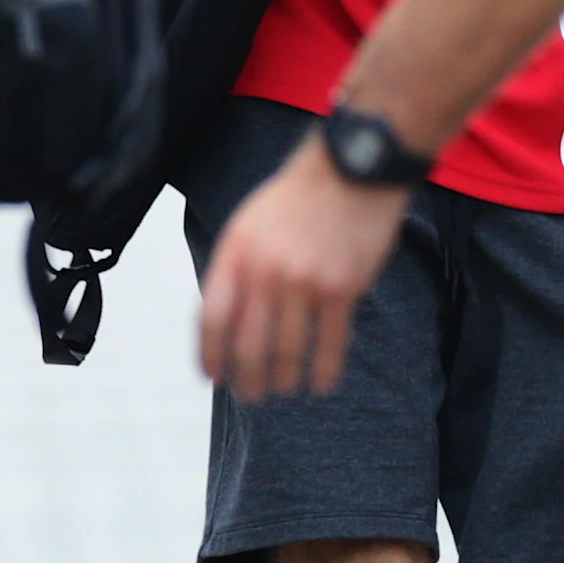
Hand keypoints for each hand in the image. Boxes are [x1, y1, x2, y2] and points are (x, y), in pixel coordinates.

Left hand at [198, 134, 413, 401]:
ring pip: (288, 350)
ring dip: (284, 379)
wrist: (353, 167)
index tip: (213, 377)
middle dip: (247, 379)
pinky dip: (325, 370)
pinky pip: (330, 342)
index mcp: (237, 253)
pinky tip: (322, 384)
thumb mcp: (249, 222)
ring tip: (286, 389)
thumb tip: (224, 319)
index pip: (211, 318)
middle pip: (248, 345)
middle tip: (252, 395)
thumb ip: (234, 267)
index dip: (210, 355)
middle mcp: (266, 271)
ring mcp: (305, 281)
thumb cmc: (299, 194)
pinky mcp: (343, 287)